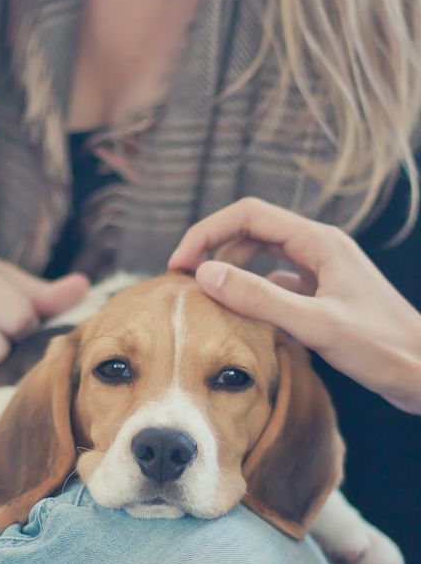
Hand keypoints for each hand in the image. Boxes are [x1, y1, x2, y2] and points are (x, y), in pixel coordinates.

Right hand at [168, 198, 420, 413]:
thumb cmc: (383, 348)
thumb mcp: (315, 323)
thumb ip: (258, 297)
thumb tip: (205, 274)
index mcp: (318, 241)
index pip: (248, 215)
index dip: (207, 232)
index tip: (181, 262)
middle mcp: (317, 248)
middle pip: (250, 231)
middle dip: (213, 249)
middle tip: (184, 280)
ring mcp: (319, 271)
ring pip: (260, 257)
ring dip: (231, 271)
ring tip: (207, 297)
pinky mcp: (320, 295)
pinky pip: (274, 283)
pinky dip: (251, 293)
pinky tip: (241, 317)